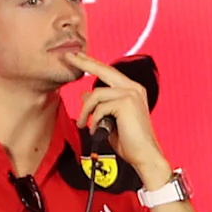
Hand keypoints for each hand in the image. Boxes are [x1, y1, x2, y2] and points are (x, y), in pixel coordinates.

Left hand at [61, 51, 164, 177]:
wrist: (144, 155)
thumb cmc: (129, 141)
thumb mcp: (109, 120)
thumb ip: (100, 106)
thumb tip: (85, 94)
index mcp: (132, 90)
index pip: (109, 72)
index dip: (92, 63)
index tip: (77, 56)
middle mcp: (133, 88)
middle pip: (104, 70)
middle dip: (83, 63)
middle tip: (67, 57)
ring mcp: (131, 94)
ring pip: (96, 94)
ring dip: (85, 111)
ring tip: (82, 124)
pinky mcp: (126, 103)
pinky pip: (99, 107)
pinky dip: (93, 120)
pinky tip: (95, 130)